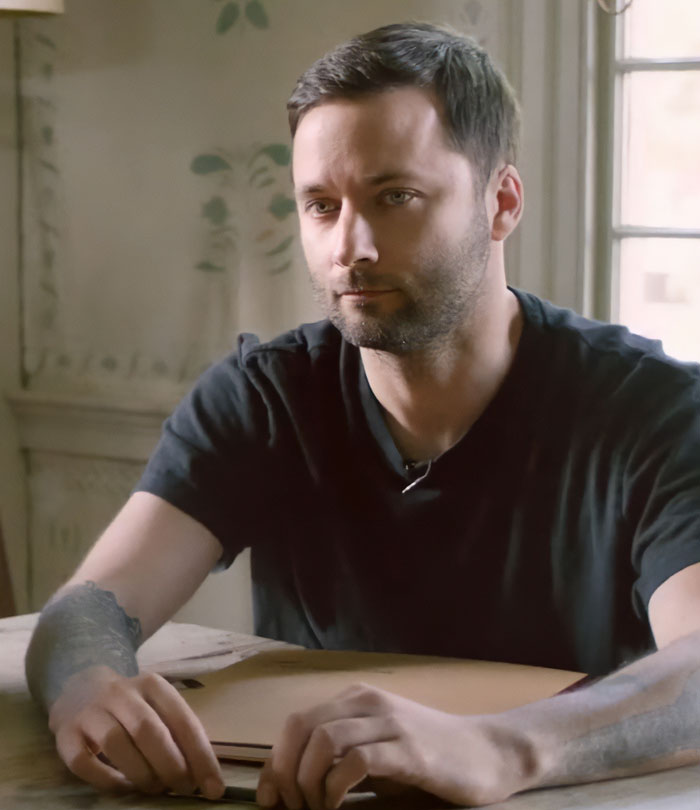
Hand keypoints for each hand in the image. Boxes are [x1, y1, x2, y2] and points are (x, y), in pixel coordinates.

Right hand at [47, 665, 224, 798]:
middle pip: (149, 730)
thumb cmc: (131, 705)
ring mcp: (91, 712)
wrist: (81, 688)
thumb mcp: (157, 705)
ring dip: (141, 773)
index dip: (200, 756)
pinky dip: (107, 780)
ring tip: (155, 789)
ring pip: (117, 744)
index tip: (214, 787)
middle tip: (183, 789)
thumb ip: (177, 732)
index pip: (182, 720)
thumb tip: (204, 774)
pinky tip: (124, 788)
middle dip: (171, 765)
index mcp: (152, 685)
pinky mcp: (66, 734)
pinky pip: (84, 762)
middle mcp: (121, 693)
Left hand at [256, 683, 537, 809]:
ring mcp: (389, 723)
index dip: (275, 763)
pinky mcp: (409, 749)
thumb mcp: (374, 754)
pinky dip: (336, 788)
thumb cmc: (427, 758)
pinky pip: (357, 761)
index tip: (273, 801)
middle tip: (296, 809)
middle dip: (286, 773)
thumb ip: (335, 762)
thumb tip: (284, 789)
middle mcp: (367, 702)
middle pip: (301, 727)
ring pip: (323, 740)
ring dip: (308, 783)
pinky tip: (338, 807)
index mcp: (355, 699)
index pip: (295, 723)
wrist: (487, 753)